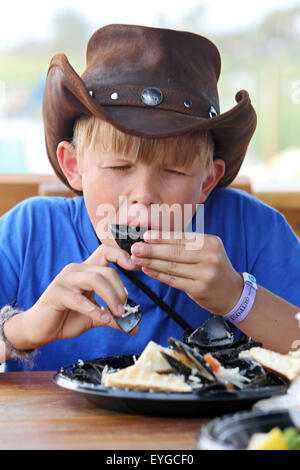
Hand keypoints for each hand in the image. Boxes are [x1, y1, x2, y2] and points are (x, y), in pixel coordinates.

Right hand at [14, 244, 137, 349]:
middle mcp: (76, 270)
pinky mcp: (56, 293)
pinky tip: (103, 319)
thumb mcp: (96, 317)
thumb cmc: (67, 318)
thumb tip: (134, 326)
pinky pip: (79, 299)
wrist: (39, 330)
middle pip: (106, 271)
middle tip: (125, 310)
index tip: (135, 266)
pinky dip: (95, 309)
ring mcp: (65, 280)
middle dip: (120, 291)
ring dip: (111, 298)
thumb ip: (113, 317)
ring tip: (118, 314)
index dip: (121, 255)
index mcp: (86, 271)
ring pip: (95, 280)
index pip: (105, 251)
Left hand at [130, 230, 242, 314]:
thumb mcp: (207, 251)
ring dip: (151, 262)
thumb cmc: (214, 268)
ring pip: (171, 267)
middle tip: (135, 247)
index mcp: (211, 242)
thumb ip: (186, 245)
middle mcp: (209, 257)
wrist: (233, 292)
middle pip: (174, 252)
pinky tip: (147, 269)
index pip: (181, 238)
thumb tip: (156, 238)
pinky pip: (173, 280)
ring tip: (136, 258)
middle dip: (152, 249)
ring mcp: (205, 274)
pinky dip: (158, 274)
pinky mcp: (198, 289)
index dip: (161, 237)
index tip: (145, 236)